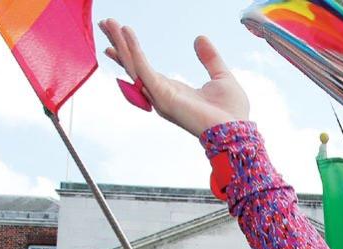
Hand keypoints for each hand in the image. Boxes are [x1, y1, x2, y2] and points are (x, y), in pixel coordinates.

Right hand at [99, 20, 248, 135]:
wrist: (237, 131)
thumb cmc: (231, 112)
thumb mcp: (221, 77)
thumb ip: (210, 58)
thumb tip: (200, 38)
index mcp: (173, 91)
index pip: (145, 69)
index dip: (131, 52)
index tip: (120, 35)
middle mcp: (162, 94)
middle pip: (133, 65)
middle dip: (119, 44)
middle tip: (105, 23)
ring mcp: (160, 96)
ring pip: (134, 66)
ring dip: (121, 44)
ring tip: (109, 23)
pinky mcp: (163, 97)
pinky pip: (144, 70)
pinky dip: (135, 52)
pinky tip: (127, 35)